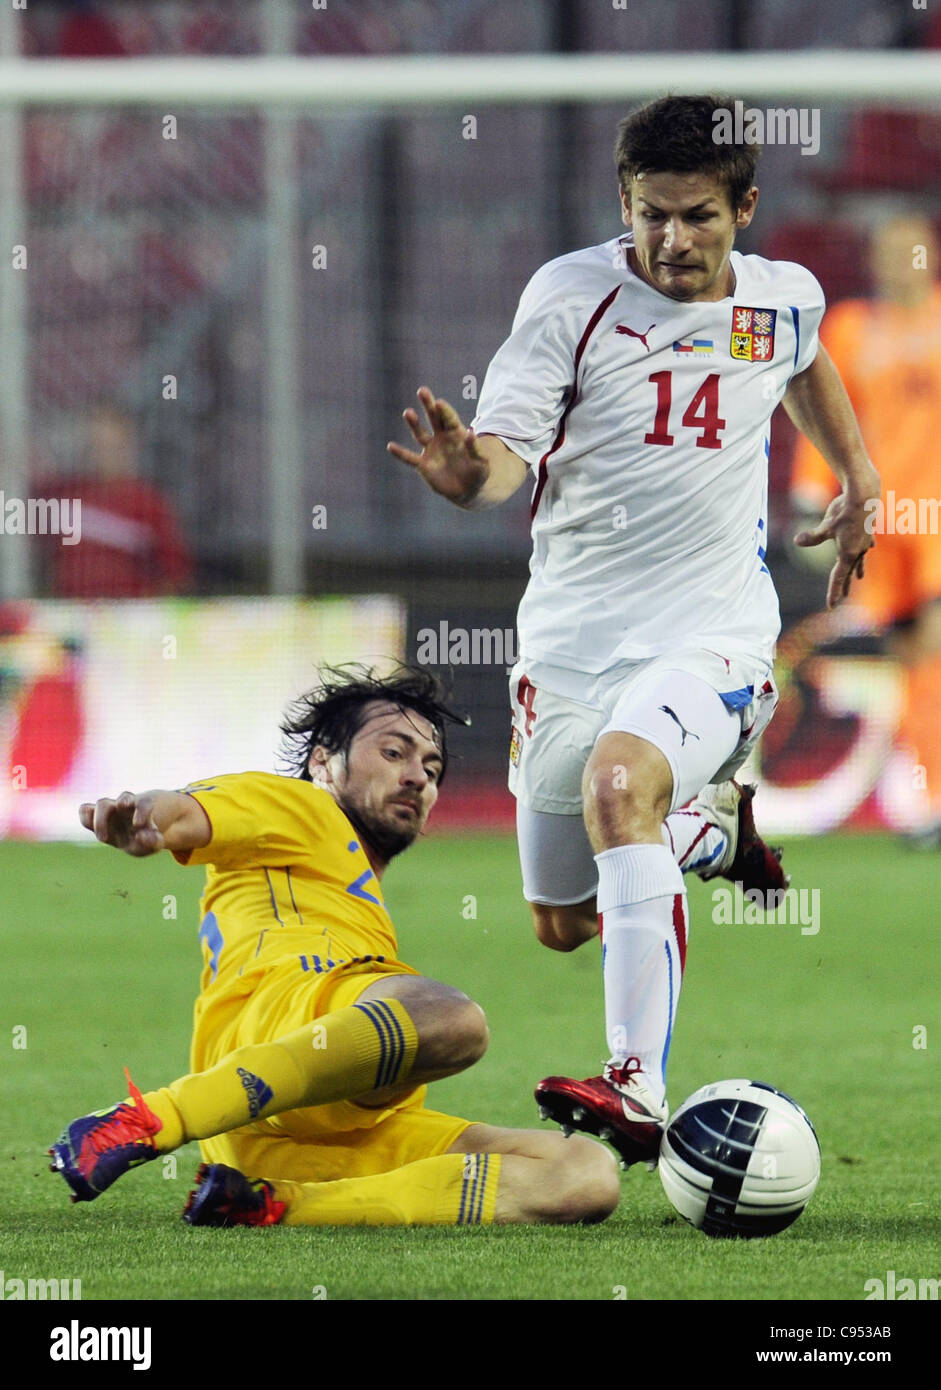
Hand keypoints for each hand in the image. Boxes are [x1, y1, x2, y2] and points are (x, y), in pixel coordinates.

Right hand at [79, 792, 163, 856]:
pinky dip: (84, 815)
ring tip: (104, 839)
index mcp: (144, 809)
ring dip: (100, 819)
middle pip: (124, 796)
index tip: (138, 825)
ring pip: (103, 803)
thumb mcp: (154, 842)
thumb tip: (140, 836)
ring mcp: (111, 808)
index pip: (145, 803)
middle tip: (125, 829)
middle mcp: (127, 805)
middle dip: (123, 808)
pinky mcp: (96, 815)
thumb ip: (153, 841)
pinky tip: (88, 825)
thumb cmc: (146, 837)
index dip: (142, 812)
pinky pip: (85, 809)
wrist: (135, 834)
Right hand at [387, 387, 490, 505]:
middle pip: (433, 418)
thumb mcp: (481, 463)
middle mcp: (441, 438)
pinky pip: (410, 458)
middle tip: (422, 391)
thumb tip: (470, 433)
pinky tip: (391, 446)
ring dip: (414, 424)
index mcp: (456, 434)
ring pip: (420, 434)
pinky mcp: (423, 465)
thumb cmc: (477, 473)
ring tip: (408, 413)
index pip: (449, 419)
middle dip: (428, 405)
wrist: (467, 490)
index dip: (445, 411)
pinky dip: (400, 453)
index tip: (439, 403)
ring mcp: (431, 450)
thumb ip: (475, 448)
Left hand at [793, 483, 878, 609]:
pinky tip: (869, 547)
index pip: (838, 578)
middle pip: (849, 572)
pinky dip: (865, 548)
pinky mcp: (868, 530)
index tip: (831, 606)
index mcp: (847, 554)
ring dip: (858, 569)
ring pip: (860, 559)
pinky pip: (866, 543)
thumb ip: (812, 537)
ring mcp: (865, 541)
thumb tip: (796, 541)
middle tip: (842, 599)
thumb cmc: (844, 511)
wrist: (864, 494)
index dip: (834, 592)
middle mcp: (858, 550)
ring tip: (860, 577)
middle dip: (845, 585)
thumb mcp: (825, 526)